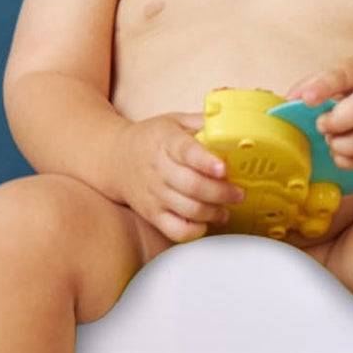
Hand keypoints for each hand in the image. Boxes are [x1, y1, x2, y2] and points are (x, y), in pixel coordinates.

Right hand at [114, 114, 243, 242]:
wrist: (114, 159)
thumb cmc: (152, 139)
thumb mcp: (175, 121)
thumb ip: (204, 123)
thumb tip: (236, 125)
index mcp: (166, 141)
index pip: (187, 151)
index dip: (207, 162)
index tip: (224, 168)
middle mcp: (159, 169)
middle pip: (193, 186)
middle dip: (222, 192)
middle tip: (239, 193)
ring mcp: (154, 194)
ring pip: (189, 210)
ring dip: (214, 212)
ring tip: (226, 209)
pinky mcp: (152, 215)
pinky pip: (177, 231)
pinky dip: (196, 230)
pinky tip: (206, 221)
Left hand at [286, 56, 352, 169]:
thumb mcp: (343, 72)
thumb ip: (313, 83)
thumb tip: (287, 100)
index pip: (341, 76)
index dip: (322, 88)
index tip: (307, 100)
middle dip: (336, 123)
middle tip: (322, 125)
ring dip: (341, 145)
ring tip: (331, 140)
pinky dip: (347, 160)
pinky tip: (339, 151)